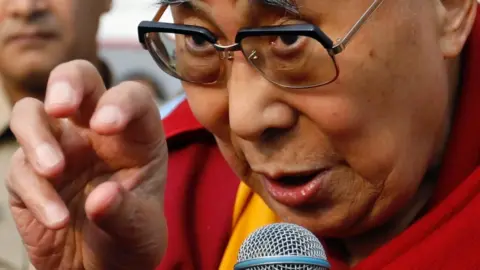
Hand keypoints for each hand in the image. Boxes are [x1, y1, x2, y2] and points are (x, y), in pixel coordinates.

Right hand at [6, 60, 167, 269]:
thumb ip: (126, 213)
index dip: (119, 102)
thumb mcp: (142, 231)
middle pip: (78, 80)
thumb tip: (101, 198)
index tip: (105, 126)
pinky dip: (34, 191)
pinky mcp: (29, 174)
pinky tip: (56, 219)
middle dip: (66, 83)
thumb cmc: (131, 239)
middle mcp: (96, 133)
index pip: (132, 97)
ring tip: (54, 171)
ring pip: (33, 114)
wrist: (100, 268)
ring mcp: (60, 148)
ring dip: (37, 137)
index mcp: (135, 136)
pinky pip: (19, 169)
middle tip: (60, 106)